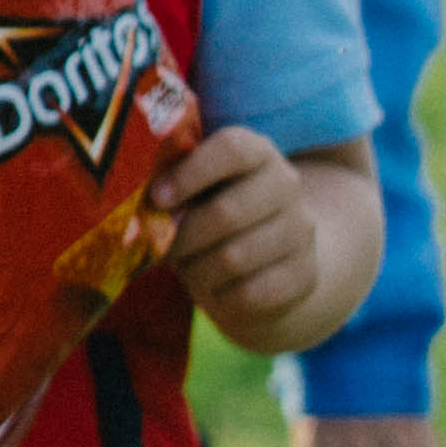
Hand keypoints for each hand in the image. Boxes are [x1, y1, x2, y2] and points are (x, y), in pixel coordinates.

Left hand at [151, 127, 325, 344]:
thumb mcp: (193, 187)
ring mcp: (302, 231)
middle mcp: (287, 185)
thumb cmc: (208, 210)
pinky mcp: (305, 275)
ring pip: (235, 257)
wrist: (265, 259)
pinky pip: (251, 294)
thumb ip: (169, 182)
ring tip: (186, 268)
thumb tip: (139, 202)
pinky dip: (220, 297)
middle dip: (182, 236)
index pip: (233, 149)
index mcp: (257, 151)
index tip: (156, 197)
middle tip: (159, 247)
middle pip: (228, 212)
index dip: (190, 173)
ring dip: (196, 269)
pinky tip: (213, 288)